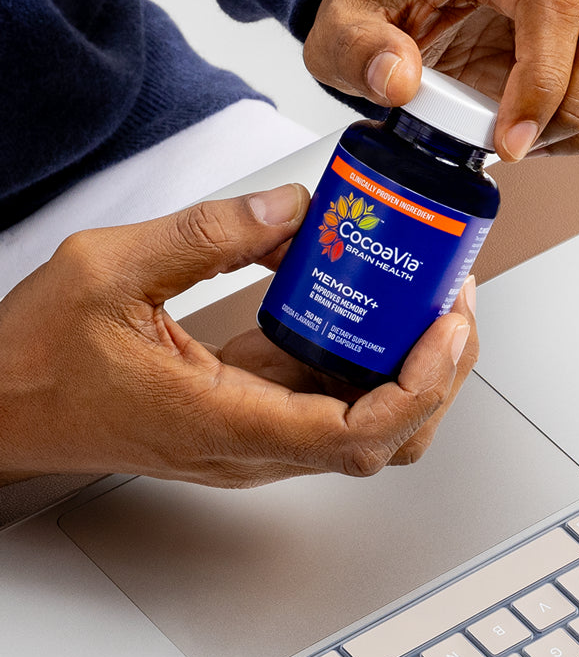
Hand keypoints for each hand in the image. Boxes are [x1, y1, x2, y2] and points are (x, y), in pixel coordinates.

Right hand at [0, 186, 476, 486]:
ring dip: (411, 370)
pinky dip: (366, 360)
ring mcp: (255, 437)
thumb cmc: (38, 360)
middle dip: (437, 377)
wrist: (2, 407)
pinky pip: (329, 400)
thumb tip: (291, 210)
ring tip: (429, 302)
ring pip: (366, 425)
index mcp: (224, 422)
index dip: (420, 387)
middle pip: (384, 438)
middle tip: (455, 306)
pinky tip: (370, 305)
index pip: (355, 434)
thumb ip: (207, 234)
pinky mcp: (250, 418)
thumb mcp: (109, 270)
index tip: (445, 330)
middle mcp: (252, 445)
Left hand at [302, 0, 578, 159]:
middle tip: (521, 146)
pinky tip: (563, 132)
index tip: (511, 141)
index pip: (554, 3)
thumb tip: (398, 79)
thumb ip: (360, 51)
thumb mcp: (343, 28)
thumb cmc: (389, 4)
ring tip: (538, 140)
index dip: (543, 83)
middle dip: (574, 111)